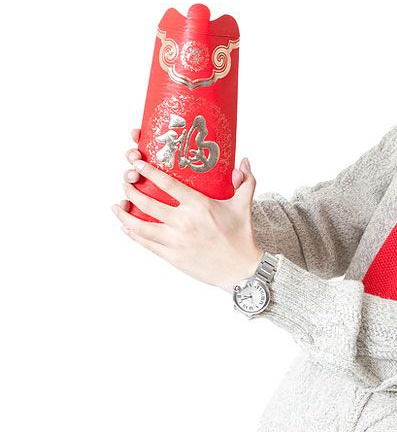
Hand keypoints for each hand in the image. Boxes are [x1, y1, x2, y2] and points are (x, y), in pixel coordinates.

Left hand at [112, 128, 263, 293]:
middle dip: (131, 191)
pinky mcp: (173, 256)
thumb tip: (245, 161)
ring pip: (141, 226)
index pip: (167, 184)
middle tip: (126, 184)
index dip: (148, 171)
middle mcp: (184, 222)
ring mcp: (176, 241)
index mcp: (199, 205)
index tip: (137, 164)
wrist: (242, 270)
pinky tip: (126, 228)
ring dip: (125, 215)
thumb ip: (245, 181)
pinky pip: (147, 244)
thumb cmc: (242, 237)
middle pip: (147, 203)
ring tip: (117, 206)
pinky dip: (134, 235)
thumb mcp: (244, 205)